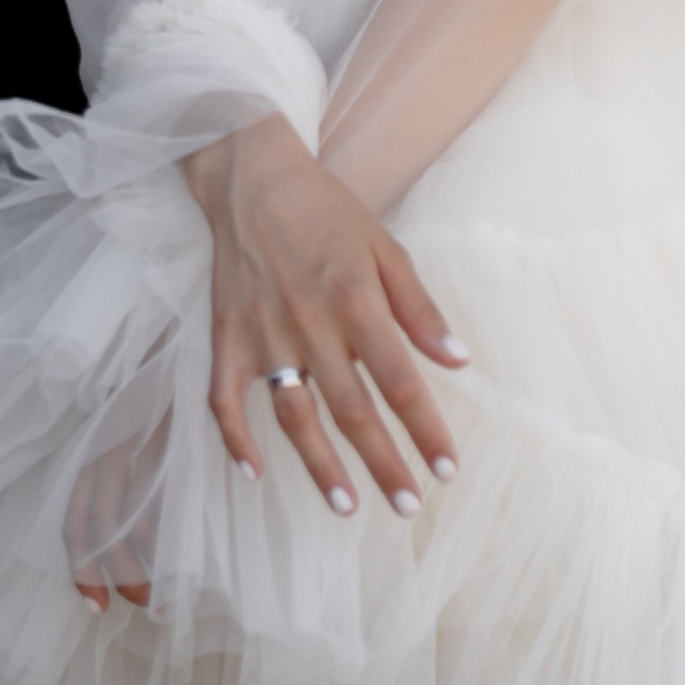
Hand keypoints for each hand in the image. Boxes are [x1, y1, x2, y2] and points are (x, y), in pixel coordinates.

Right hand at [185, 115, 467, 518]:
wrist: (251, 177)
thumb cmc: (326, 211)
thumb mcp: (385, 246)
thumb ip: (420, 307)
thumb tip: (459, 360)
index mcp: (355, 299)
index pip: (399, 380)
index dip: (425, 429)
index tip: (448, 469)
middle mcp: (309, 324)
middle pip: (352, 410)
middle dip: (384, 465)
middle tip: (409, 508)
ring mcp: (262, 335)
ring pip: (293, 416)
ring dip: (320, 466)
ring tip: (347, 506)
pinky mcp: (226, 338)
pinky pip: (224, 400)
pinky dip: (234, 440)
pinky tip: (253, 474)